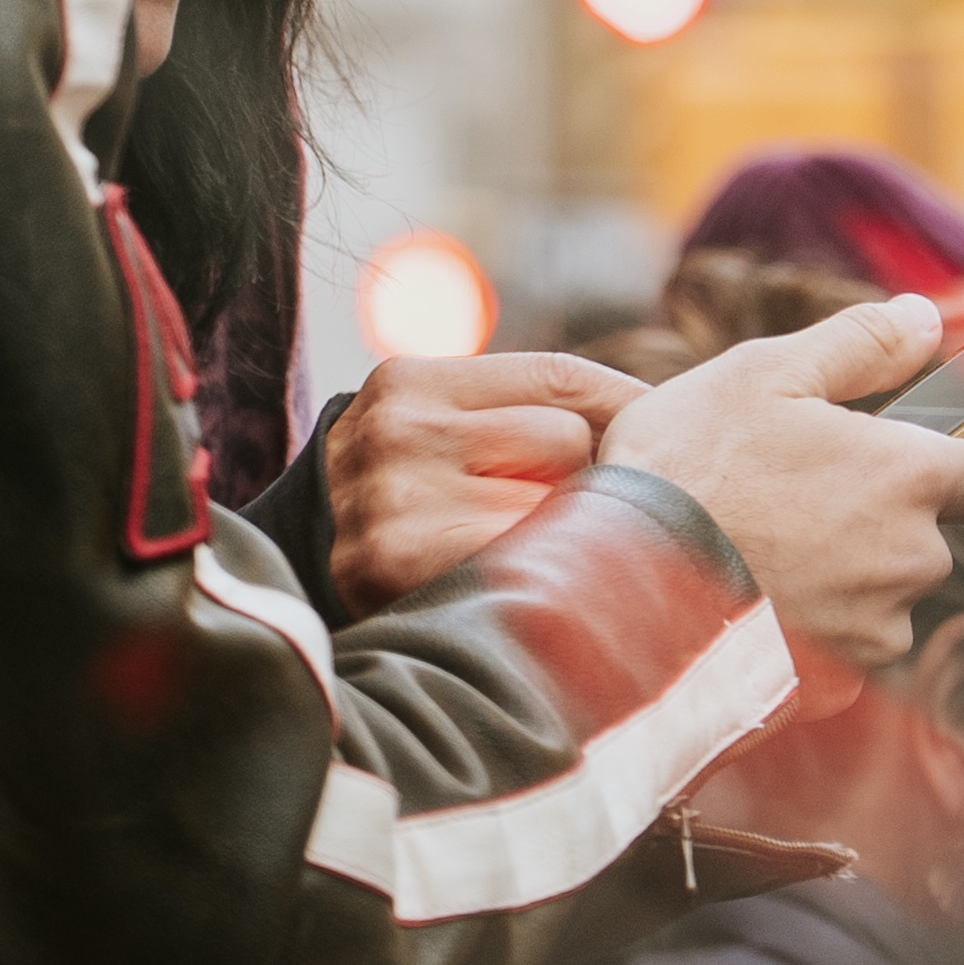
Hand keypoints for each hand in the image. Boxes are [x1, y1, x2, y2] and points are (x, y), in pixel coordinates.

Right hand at [318, 345, 648, 619]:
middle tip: (558, 519)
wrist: (294, 579)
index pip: (556, 378)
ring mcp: (395, 493)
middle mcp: (398, 426)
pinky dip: (538, 574)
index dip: (624, 407)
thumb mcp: (433, 434)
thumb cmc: (395, 503)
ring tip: (525, 556)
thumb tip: (663, 413)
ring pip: (551, 501)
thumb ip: (514, 413)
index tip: (669, 434)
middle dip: (576, 481)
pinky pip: (524, 554)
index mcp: (410, 381)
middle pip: (565, 439)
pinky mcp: (399, 558)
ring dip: (558, 533)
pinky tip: (519, 586)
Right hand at [616, 296, 963, 668]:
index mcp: (911, 478)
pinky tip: (751, 603)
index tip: (937, 465)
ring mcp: (876, 631)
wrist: (614, 589)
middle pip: (934, 541)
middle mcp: (913, 561)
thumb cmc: (685, 470)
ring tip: (761, 554)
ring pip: (885, 599)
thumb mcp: (762, 374)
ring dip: (845, 580)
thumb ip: (859, 345)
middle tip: (796, 501)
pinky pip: (842, 653)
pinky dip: (809, 631)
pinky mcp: (837, 687)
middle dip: (883, 524)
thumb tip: (924, 319)